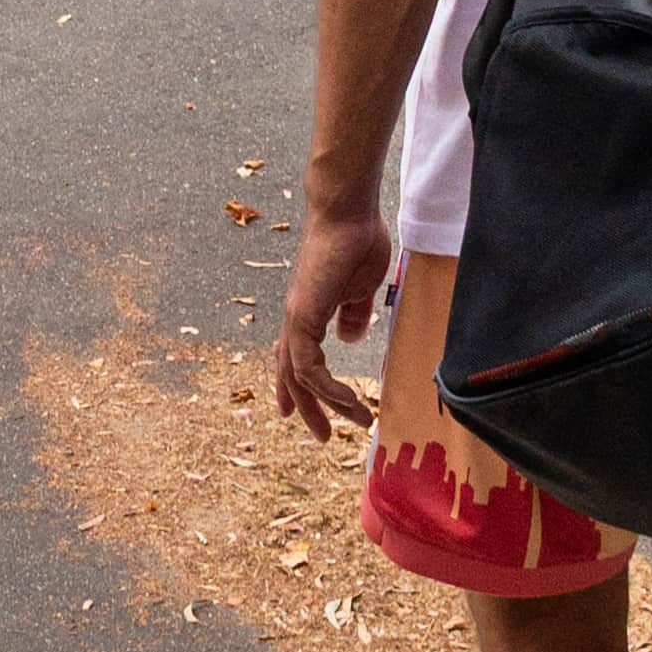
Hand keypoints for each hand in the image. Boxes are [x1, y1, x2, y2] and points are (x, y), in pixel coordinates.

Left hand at [274, 188, 394, 435]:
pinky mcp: (303, 317)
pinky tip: (350, 399)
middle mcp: (295, 318)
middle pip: (291, 374)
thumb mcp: (360, 288)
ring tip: (357, 421)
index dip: (293, 386)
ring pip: (301, 376)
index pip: (293, 356)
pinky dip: (329, 388)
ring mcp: (296, 318)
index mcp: (307, 311)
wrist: (347, 214)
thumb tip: (349, 337)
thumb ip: (353, 313)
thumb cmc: (356, 243)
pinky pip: (310, 366)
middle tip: (323, 436)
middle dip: (307, 407)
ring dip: (328, 404)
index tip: (294, 413)